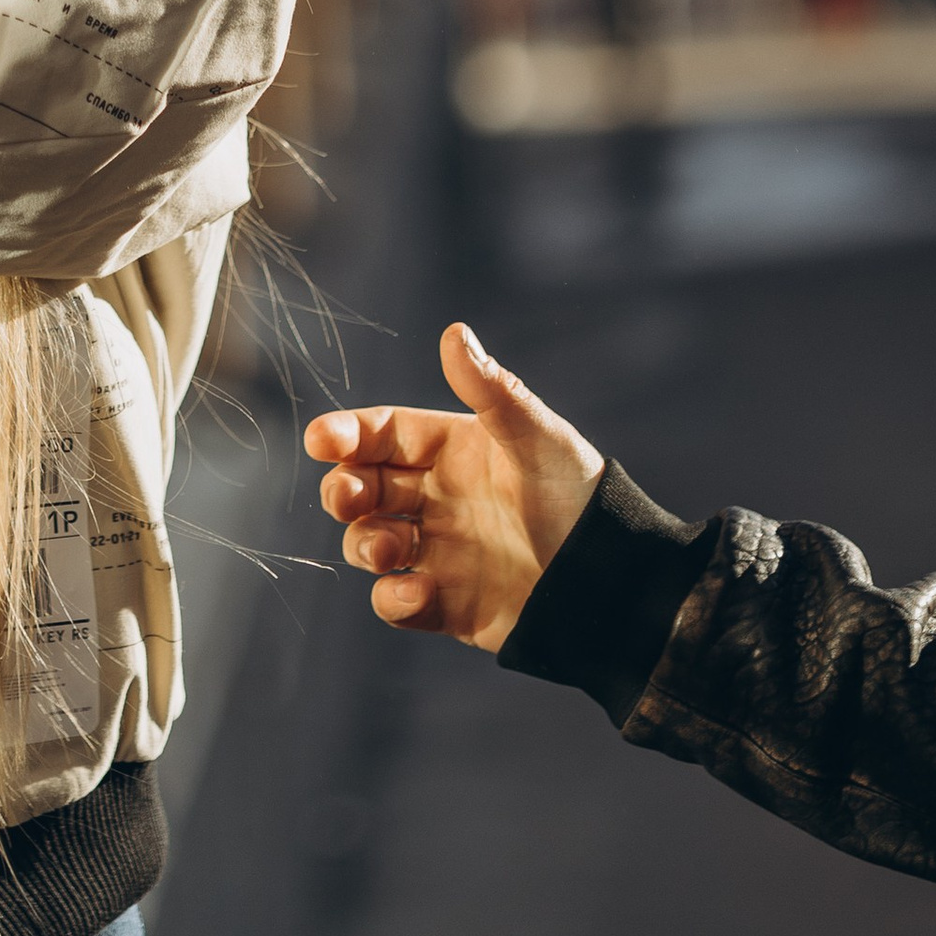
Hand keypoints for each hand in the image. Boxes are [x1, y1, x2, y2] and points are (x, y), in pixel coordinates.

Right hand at [307, 322, 604, 650]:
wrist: (612, 582)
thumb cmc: (579, 497)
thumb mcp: (537, 438)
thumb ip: (491, 390)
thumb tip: (453, 332)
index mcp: (452, 450)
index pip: (383, 434)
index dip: (347, 434)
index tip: (322, 441)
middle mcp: (436, 498)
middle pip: (363, 487)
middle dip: (343, 490)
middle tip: (347, 496)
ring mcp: (437, 551)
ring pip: (369, 542)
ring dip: (364, 542)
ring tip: (390, 547)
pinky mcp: (445, 604)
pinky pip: (396, 601)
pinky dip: (393, 598)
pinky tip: (417, 591)